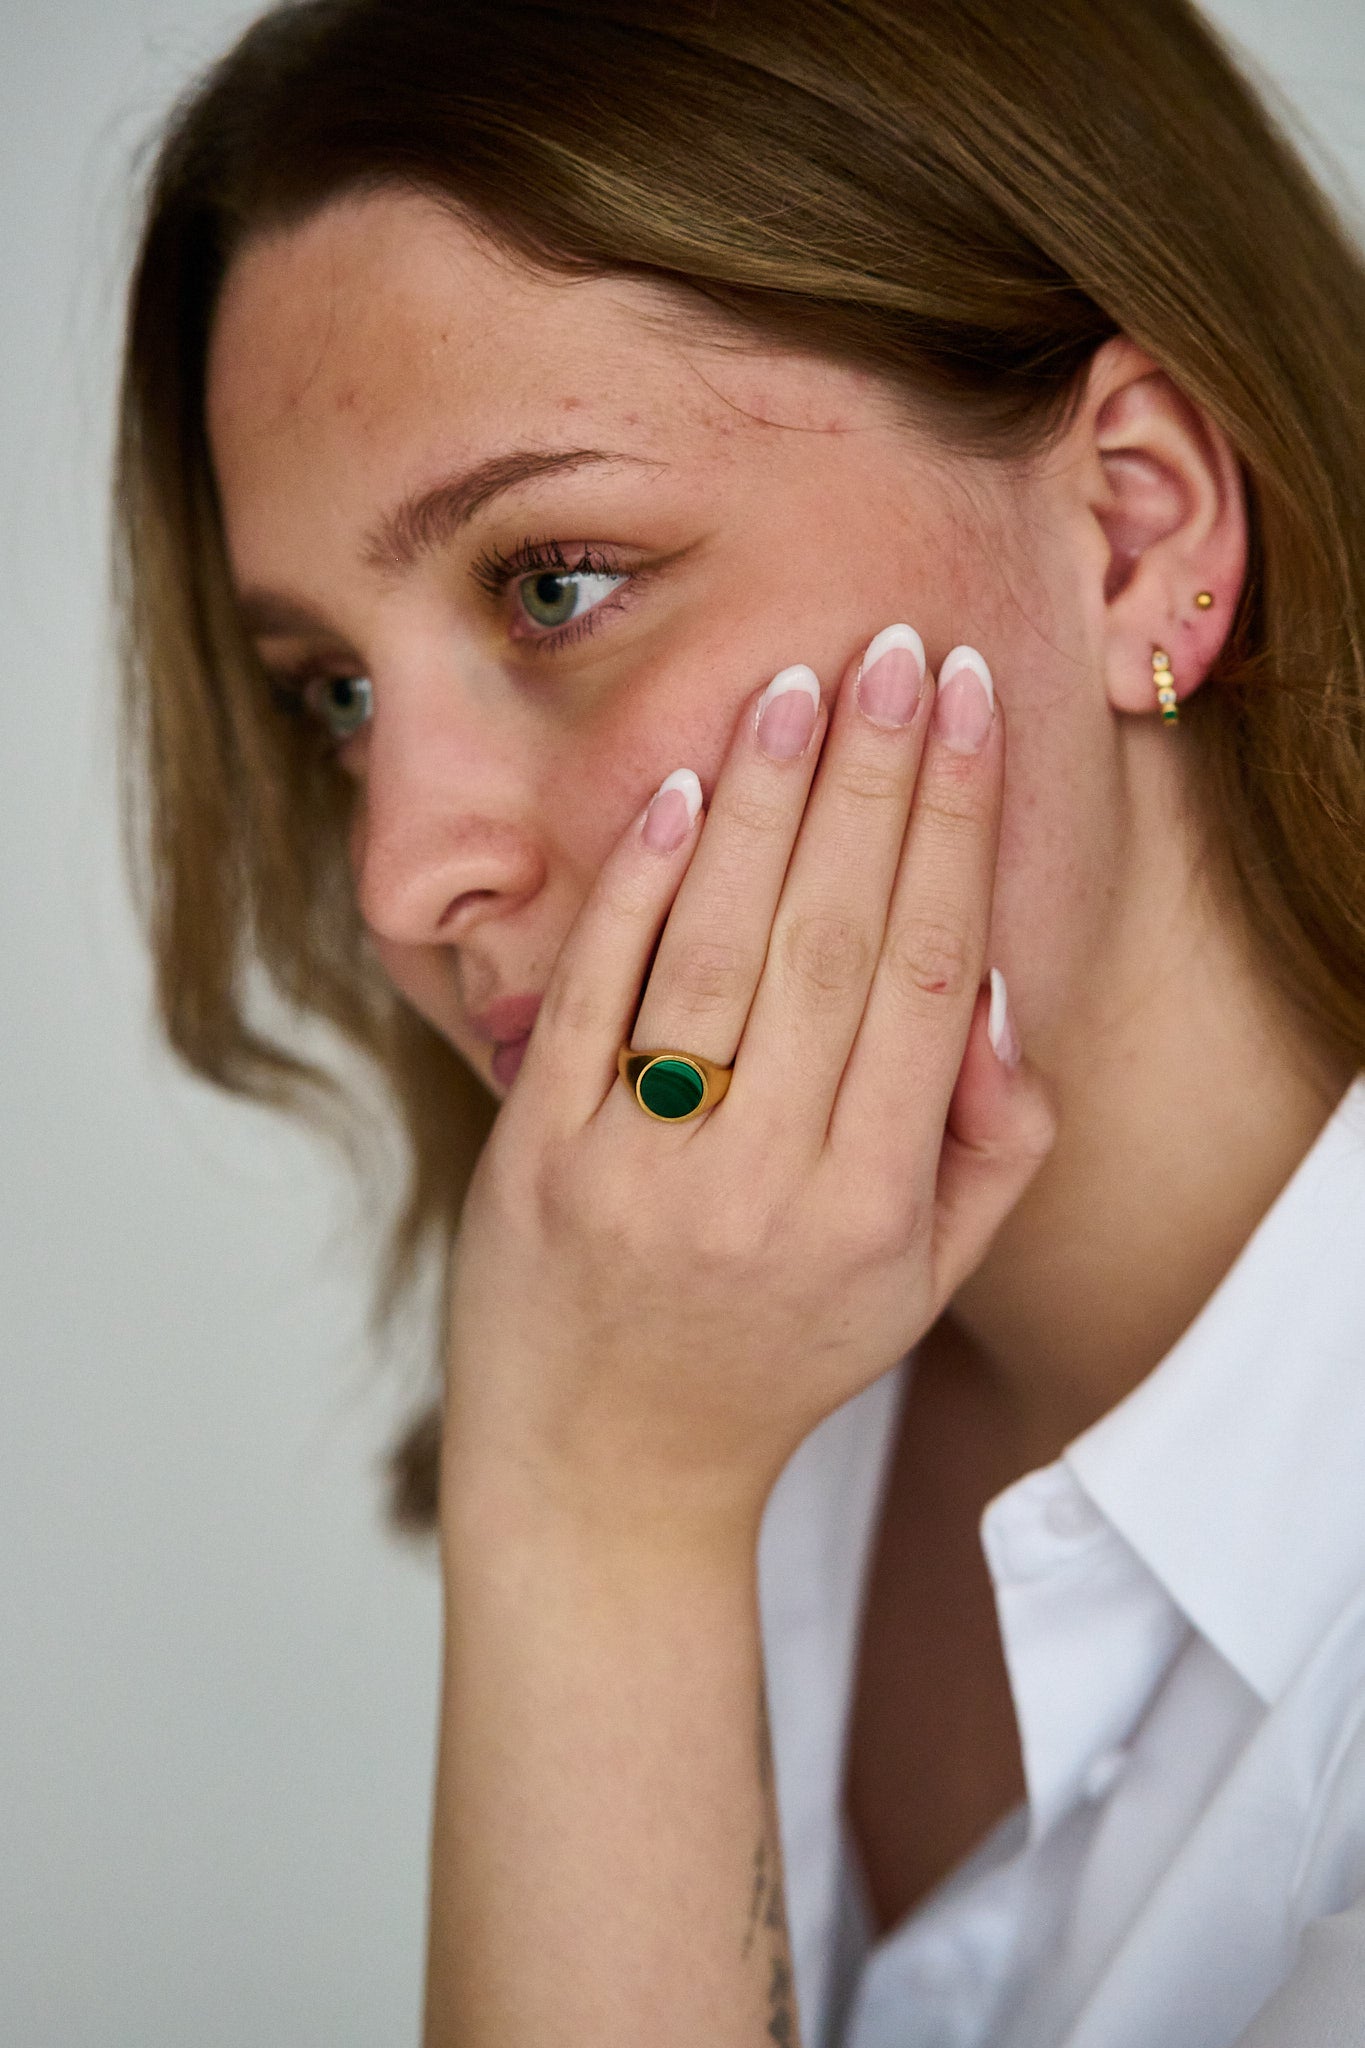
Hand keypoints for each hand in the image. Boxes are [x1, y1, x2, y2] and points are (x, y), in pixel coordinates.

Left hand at [441, 626, 1053, 1553]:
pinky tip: (679, 789)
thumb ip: (987, 1144)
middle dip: (872, 780)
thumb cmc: (775, 1356)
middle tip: (897, 651)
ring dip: (761, 805)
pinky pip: (594, 999)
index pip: (923, 977)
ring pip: (714, 952)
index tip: (968, 713)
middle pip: (828, 941)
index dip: (953, 832)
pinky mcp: (539, 1156)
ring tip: (799, 686)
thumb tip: (985, 988)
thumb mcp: (920, 1282)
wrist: (606, 1469)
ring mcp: (639, 1167)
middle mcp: (760, 1183)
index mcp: (870, 1208)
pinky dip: (637, 888)